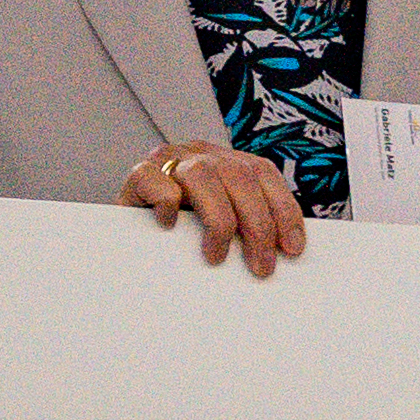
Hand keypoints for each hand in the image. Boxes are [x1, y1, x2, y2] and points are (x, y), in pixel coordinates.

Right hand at [122, 140, 309, 276]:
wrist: (127, 235)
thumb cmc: (179, 234)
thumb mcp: (219, 222)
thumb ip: (246, 224)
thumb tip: (282, 253)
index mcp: (225, 161)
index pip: (263, 174)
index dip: (284, 209)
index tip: (292, 248)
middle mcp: (200, 154)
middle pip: (239, 176)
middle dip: (257, 224)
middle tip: (261, 266)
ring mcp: (169, 160)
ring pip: (202, 174)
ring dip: (218, 219)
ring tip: (217, 256)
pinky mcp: (138, 174)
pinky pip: (155, 178)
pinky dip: (167, 201)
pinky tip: (171, 225)